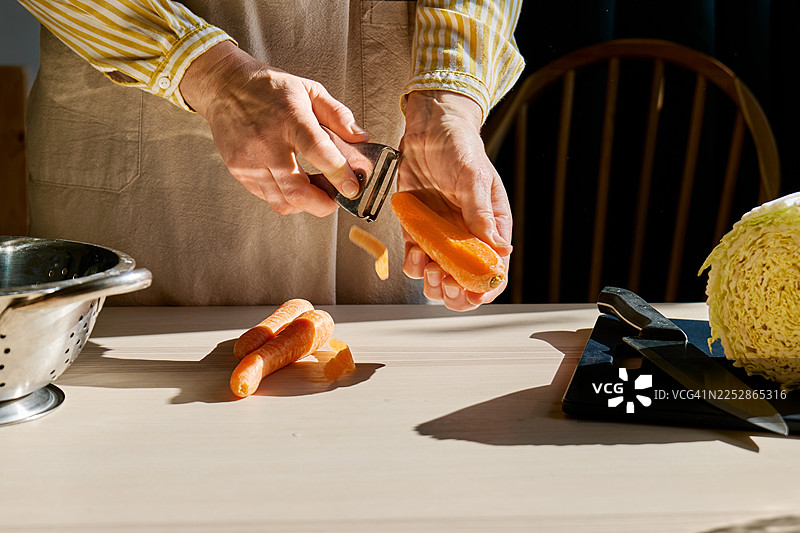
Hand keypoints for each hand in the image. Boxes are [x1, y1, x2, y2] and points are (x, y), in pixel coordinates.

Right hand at [179, 41, 367, 216]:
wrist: (224, 86)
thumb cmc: (270, 88)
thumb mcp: (310, 90)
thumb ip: (339, 115)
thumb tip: (362, 139)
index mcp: (290, 118)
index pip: (319, 152)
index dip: (339, 174)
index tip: (353, 187)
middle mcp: (268, 142)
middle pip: (297, 190)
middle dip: (322, 205)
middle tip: (335, 200)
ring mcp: (250, 160)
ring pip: (282, 201)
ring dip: (305, 204)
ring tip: (316, 192)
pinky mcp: (239, 170)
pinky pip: (267, 196)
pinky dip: (286, 197)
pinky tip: (295, 184)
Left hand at [398, 90, 512, 310]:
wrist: (428, 130)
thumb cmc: (459, 147)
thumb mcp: (473, 177)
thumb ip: (482, 213)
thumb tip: (498, 247)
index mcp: (491, 228)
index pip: (495, 270)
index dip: (486, 288)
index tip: (472, 293)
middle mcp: (467, 237)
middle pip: (466, 282)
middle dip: (455, 292)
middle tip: (444, 281)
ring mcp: (441, 236)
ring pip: (438, 277)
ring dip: (432, 282)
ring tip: (428, 266)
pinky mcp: (417, 231)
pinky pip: (415, 259)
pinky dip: (413, 263)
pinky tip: (414, 252)